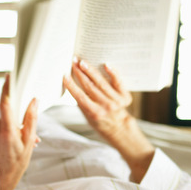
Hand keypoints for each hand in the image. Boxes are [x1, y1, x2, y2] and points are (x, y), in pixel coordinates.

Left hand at [0, 75, 38, 189]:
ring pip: (9, 119)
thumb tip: (34, 101)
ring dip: (19, 125)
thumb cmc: (17, 163)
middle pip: (9, 110)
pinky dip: (14, 129)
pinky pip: (5, 125)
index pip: (5, 103)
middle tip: (29, 127)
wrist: (2, 178)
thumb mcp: (29, 142)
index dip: (7, 88)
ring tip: (27, 140)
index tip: (9, 76)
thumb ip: (31, 120)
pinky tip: (21, 141)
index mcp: (7, 130)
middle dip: (21, 114)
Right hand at [63, 60, 154, 182]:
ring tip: (83, 62)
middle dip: (80, 73)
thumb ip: (82, 102)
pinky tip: (106, 64)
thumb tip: (74, 84)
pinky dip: (113, 72)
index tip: (65, 75)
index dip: (72, 86)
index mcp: (94, 113)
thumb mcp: (87, 116)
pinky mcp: (125, 96)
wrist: (118, 127)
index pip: (81, 97)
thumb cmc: (99, 121)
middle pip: (90, 87)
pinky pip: (118, 82)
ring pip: (101, 82)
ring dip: (91, 71)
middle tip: (73, 62)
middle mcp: (106, 106)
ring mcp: (116, 101)